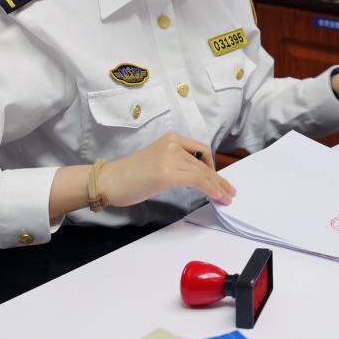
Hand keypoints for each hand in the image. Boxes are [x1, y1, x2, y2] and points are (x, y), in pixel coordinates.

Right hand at [97, 132, 236, 206]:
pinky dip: (210, 189)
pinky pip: (197, 180)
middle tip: (230, 193)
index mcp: (172, 139)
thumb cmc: (130, 175)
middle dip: (220, 180)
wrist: (108, 180)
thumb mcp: (158, 161)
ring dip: (218, 187)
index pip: (202, 152)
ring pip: (203, 173)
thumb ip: (177, 164)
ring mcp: (170, 157)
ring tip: (226, 199)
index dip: (215, 168)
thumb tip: (197, 177)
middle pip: (205, 164)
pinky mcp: (167, 173)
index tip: (220, 182)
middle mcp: (174, 144)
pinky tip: (217, 197)